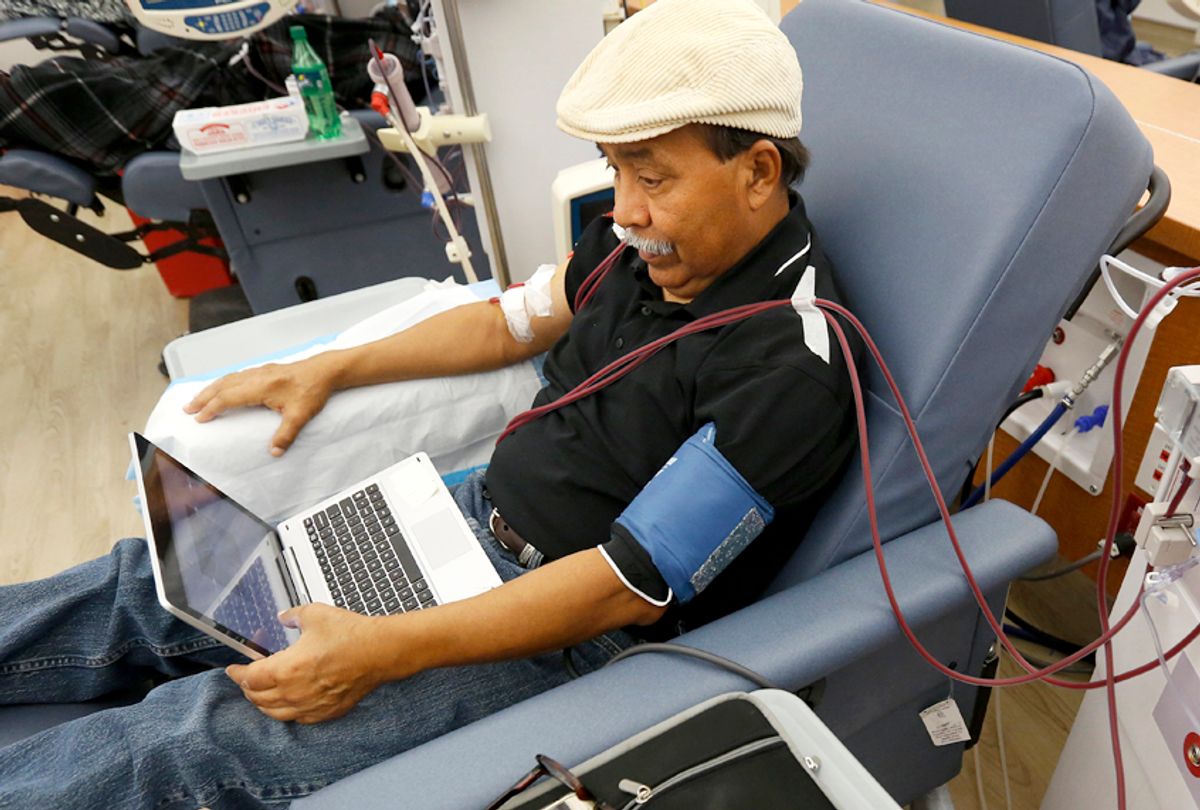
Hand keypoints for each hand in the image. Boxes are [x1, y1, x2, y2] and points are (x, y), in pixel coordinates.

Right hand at [183, 358, 333, 455]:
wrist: (325, 371)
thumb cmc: (313, 390)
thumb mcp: (300, 416)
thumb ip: (286, 435)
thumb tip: (274, 452)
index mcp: (260, 386)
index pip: (228, 398)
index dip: (212, 408)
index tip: (199, 418)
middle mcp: (257, 376)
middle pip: (223, 385)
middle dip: (203, 397)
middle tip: (187, 408)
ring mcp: (261, 371)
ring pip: (229, 378)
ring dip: (212, 388)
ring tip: (199, 398)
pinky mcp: (266, 370)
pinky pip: (238, 375)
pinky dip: (225, 382)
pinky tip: (224, 387)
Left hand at [226, 604, 386, 723]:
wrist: (380, 651)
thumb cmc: (351, 634)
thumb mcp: (315, 614)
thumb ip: (292, 615)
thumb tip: (283, 617)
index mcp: (287, 669)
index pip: (250, 678)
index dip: (237, 674)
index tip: (233, 670)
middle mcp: (295, 692)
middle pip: (258, 698)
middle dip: (248, 688)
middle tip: (246, 680)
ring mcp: (311, 705)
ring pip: (275, 713)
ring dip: (263, 704)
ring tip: (261, 695)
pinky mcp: (327, 712)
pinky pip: (298, 719)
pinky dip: (287, 713)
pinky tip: (288, 706)